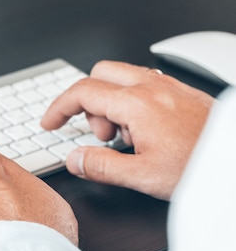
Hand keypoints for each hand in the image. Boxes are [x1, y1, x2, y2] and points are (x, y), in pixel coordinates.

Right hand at [41, 60, 213, 199]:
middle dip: (87, 101)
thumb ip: (101, 166)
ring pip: (121, 77)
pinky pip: (144, 83)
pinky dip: (131, 102)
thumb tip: (75, 159)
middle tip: (97, 133)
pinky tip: (144, 131)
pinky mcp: (182, 92)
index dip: (59, 108)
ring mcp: (169, 86)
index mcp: (138, 104)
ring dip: (110, 102)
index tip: (50, 122)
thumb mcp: (143, 177)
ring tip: (124, 138)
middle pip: (99, 74)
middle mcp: (152, 87)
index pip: (82, 92)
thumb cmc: (201, 166)